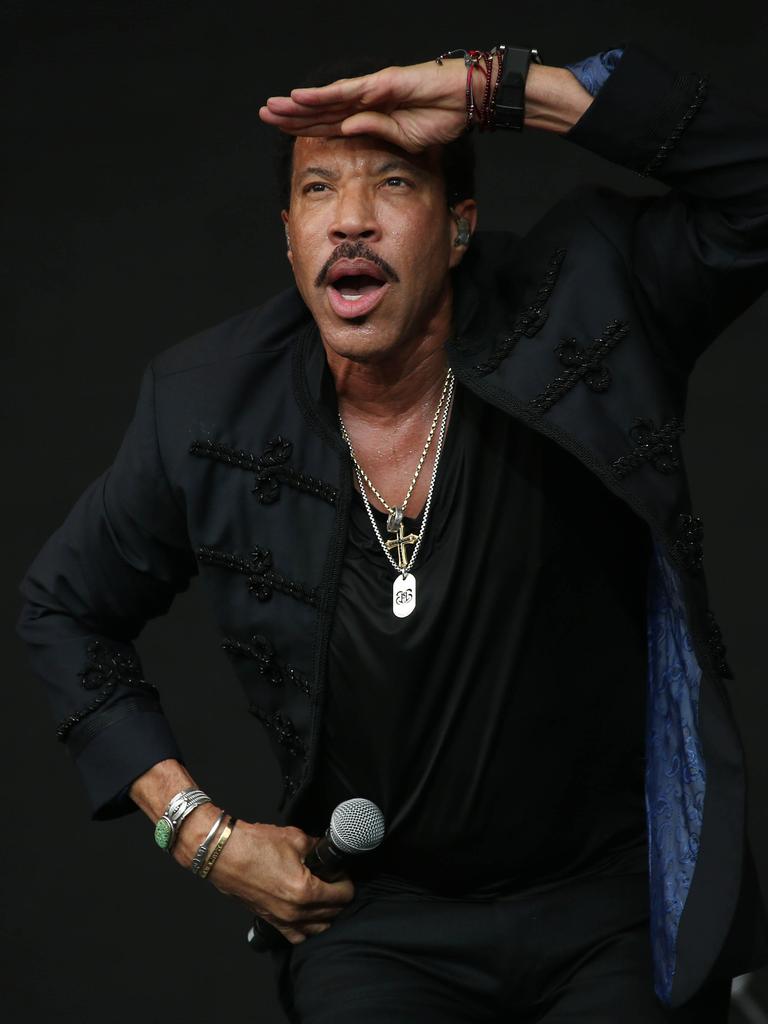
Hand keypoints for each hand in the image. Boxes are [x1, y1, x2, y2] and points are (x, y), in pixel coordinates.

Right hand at [181, 812, 354, 943]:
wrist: (225, 854)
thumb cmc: (254, 846)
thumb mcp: (295, 838)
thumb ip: (317, 847)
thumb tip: (327, 851)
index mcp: (305, 891)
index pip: (343, 895)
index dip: (346, 880)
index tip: (341, 871)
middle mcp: (296, 912)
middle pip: (334, 913)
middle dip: (338, 895)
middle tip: (332, 878)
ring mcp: (283, 920)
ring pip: (319, 928)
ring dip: (326, 913)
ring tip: (322, 894)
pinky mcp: (271, 921)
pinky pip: (298, 936)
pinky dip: (307, 927)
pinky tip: (306, 911)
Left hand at [258, 58, 470, 152]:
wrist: (466, 101)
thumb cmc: (441, 117)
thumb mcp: (404, 139)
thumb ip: (375, 133)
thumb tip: (346, 130)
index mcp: (370, 116)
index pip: (330, 124)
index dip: (305, 127)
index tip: (281, 130)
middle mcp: (366, 100)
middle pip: (322, 110)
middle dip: (293, 114)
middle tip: (264, 114)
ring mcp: (372, 89)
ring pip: (328, 99)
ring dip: (299, 104)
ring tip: (274, 107)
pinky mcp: (383, 84)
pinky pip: (349, 92)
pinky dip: (324, 95)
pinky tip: (301, 97)